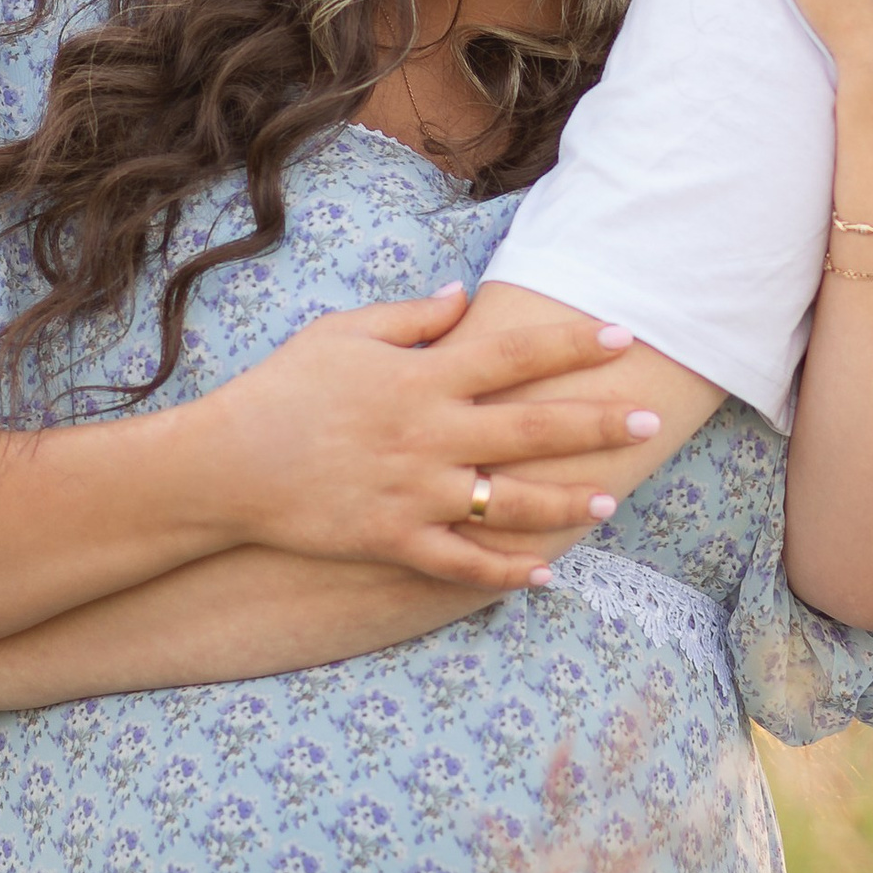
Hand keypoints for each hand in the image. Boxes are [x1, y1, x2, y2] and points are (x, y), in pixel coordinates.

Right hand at [190, 283, 661, 586]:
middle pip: (531, 428)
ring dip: (567, 503)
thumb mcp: (343, 334)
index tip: (621, 335)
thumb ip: (411, 318)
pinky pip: (463, 563)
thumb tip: (465, 298)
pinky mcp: (394, 541)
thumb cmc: (283, 388)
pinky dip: (506, 572)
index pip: (514, 355)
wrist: (224, 465)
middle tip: (648, 419)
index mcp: (421, 378)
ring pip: (510, 503)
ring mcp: (414, 493)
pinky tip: (546, 574)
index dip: (571, 343)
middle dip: (596, 424)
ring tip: (610, 502)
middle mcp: (429, 435)